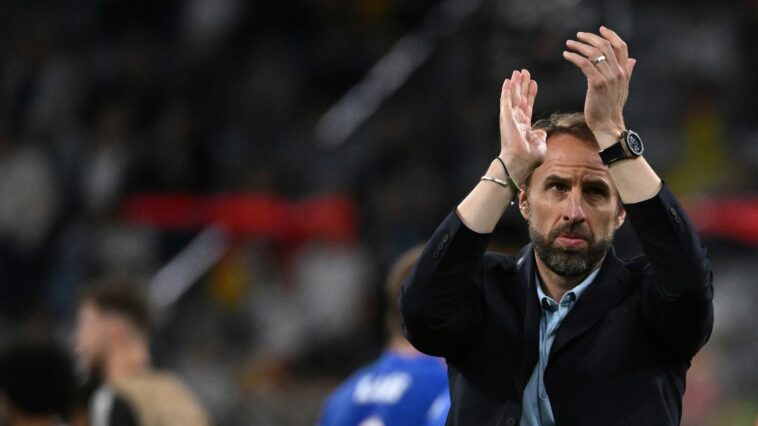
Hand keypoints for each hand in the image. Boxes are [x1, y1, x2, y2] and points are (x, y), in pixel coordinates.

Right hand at [499, 69, 545, 182]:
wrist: (520, 161)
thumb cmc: (530, 157)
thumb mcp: (540, 144)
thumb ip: (540, 136)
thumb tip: (540, 131)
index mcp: (524, 126)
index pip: (528, 106)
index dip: (531, 94)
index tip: (534, 82)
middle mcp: (516, 120)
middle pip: (520, 98)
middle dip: (523, 85)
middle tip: (524, 72)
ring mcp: (510, 118)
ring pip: (514, 96)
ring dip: (516, 84)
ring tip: (518, 72)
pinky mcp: (506, 116)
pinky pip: (506, 100)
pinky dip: (507, 90)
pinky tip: (508, 81)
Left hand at [562, 26, 636, 145]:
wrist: (607, 124)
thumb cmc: (611, 107)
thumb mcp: (622, 88)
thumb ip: (627, 72)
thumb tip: (632, 60)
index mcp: (624, 72)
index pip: (621, 46)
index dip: (611, 35)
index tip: (600, 29)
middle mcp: (618, 72)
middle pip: (606, 46)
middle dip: (590, 38)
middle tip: (578, 36)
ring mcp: (608, 77)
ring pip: (594, 53)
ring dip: (579, 46)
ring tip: (569, 44)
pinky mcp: (597, 83)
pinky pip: (585, 64)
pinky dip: (574, 57)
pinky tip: (566, 55)